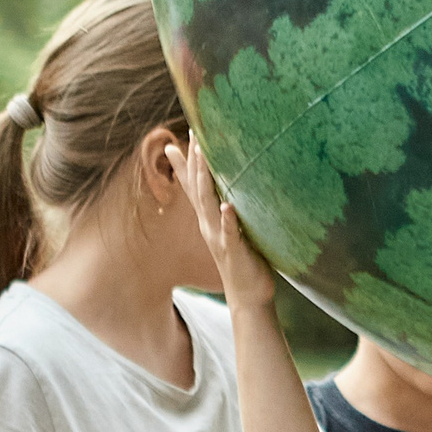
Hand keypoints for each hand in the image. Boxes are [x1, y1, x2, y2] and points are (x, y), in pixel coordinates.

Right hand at [169, 136, 274, 307]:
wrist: (249, 296)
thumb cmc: (246, 262)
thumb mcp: (235, 231)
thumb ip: (232, 211)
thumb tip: (234, 191)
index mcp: (210, 220)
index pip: (194, 187)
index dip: (187, 163)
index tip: (183, 136)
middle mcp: (209, 226)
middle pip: (198, 188)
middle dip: (194, 161)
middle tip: (192, 134)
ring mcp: (219, 238)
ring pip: (207, 205)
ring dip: (204, 180)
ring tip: (202, 156)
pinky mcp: (233, 252)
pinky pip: (229, 234)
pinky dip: (227, 220)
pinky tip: (227, 206)